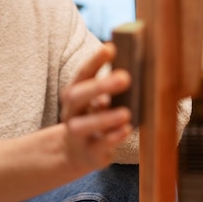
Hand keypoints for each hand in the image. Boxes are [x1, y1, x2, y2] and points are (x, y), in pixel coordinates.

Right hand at [59, 43, 132, 173]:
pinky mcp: (89, 153)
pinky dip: (113, 137)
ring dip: (105, 118)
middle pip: (77, 96)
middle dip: (99, 86)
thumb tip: (130, 75)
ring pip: (84, 125)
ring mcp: (77, 134)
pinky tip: (126, 129)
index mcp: (74, 94)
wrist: (75, 153)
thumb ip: (109, 90)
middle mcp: (71, 112)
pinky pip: (99, 146)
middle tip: (125, 77)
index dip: (95, 61)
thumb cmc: (94, 119)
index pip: (82, 74)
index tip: (110, 47)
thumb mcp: (97, 102)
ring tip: (126, 112)